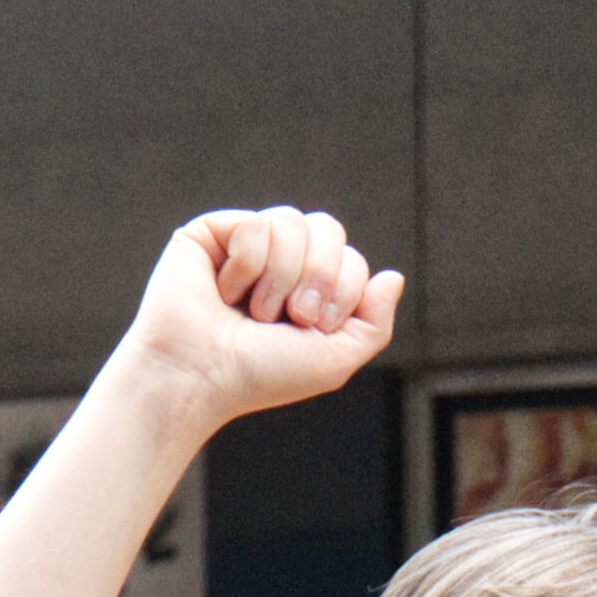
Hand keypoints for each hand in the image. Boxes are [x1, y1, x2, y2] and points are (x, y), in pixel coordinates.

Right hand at [122, 206, 402, 426]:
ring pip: (292, 221)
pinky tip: (224, 292)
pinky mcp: (214, 232)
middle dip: (319, 276)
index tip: (313, 327)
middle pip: (328, 228)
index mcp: (311, 289)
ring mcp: (247, 244)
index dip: (344, 290)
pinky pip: (255, 223)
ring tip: (254, 311)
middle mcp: (282, 262)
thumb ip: (374, 323)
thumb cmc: (262, 374)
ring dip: (280, 276)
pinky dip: (246, 267)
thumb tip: (394, 276)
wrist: (202, 375)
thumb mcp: (335, 360)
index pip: (352, 259)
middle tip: (293, 316)